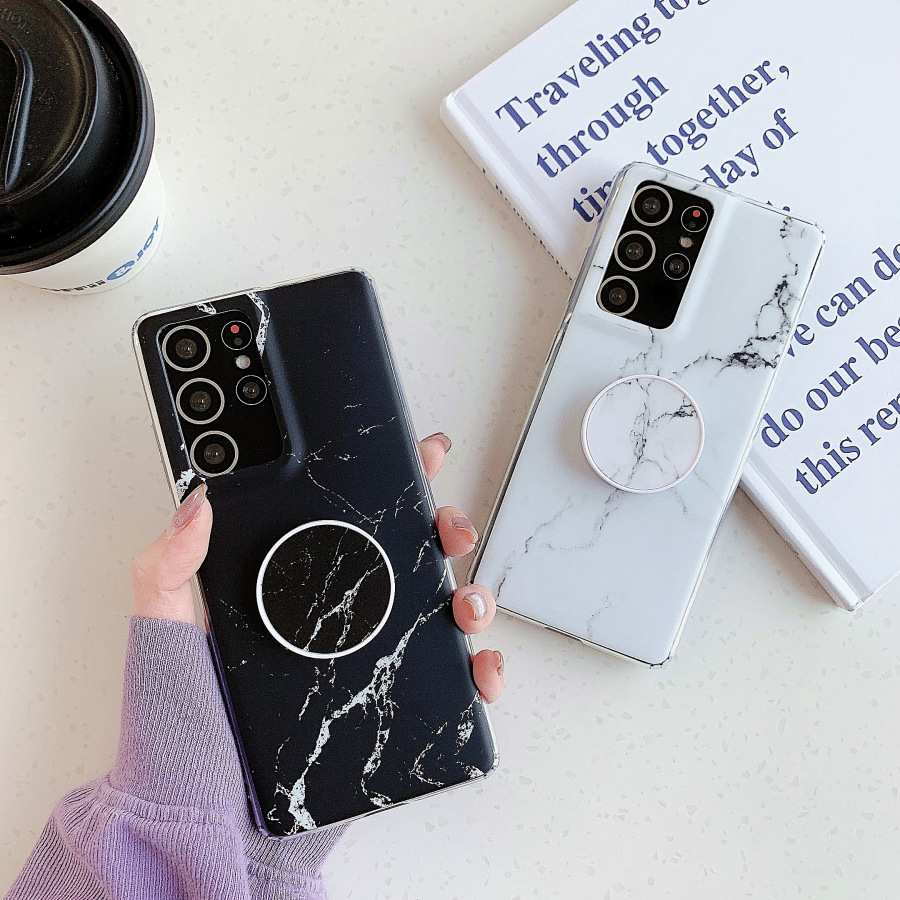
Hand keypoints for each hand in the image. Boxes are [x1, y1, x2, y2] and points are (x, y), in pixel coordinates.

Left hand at [131, 433, 503, 701]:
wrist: (206, 811)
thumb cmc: (183, 722)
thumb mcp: (165, 630)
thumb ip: (169, 563)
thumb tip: (195, 502)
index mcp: (294, 587)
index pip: (349, 523)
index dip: (392, 486)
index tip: (418, 458)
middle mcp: (337, 621)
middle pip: (410, 559)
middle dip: (445, 533)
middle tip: (448, 530)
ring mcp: (366, 662)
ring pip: (440, 614)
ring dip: (471, 598)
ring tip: (465, 605)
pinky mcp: (388, 707)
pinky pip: (450, 683)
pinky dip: (481, 672)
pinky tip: (479, 667)